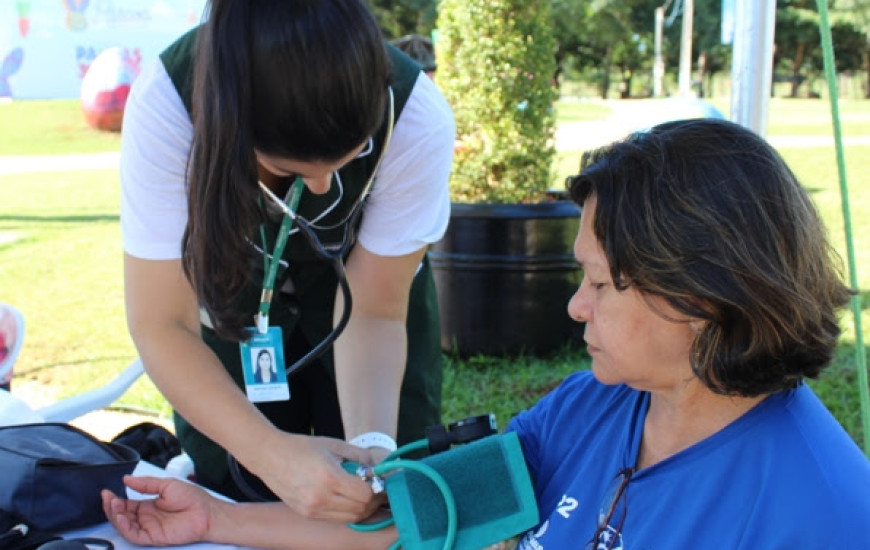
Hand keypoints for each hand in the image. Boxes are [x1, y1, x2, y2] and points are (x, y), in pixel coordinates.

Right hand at [101, 475, 212, 545]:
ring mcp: (149, 527)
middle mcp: (146, 517)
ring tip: (113, 504)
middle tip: (107, 497)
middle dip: (112, 507)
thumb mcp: (166, 485)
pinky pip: (134, 535)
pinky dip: (125, 528)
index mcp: (149, 505)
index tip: (106, 491)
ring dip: (116, 516)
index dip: (115, 499)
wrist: (207, 512)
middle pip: (122, 515)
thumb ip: (146, 484)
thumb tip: (126, 479)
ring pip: (125, 525)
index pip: (126, 504)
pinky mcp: (153, 537)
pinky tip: (121, 518)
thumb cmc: (192, 498)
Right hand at [251, 433, 381, 521]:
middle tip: (377, 488)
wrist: (269, 456)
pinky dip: (348, 511)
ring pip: (350, 518)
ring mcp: (313, 509)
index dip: (378, 489)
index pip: (365, 494)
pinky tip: (348, 498)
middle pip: (361, 509)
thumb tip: (377, 469)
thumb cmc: (302, 447)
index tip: (381, 481)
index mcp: (330, 477)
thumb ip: (360, 456)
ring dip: (363, 508)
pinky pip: (336, 518)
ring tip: (364, 493)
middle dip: (374, 500)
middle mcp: (321, 497)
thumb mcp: (335, 444)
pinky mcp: (307, 514)